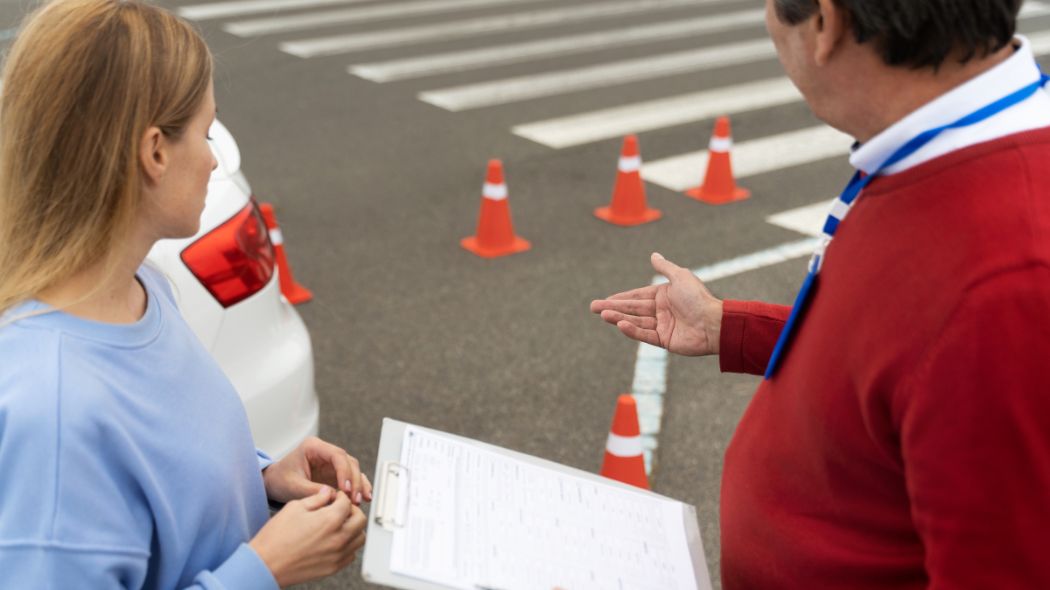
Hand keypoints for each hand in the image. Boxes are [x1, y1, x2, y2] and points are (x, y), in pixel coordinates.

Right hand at [250, 486, 366, 586]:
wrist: (265, 564)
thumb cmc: (276, 537)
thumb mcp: (295, 507)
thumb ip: (316, 498)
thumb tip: (328, 492)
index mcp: (330, 520)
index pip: (347, 502)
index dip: (340, 496)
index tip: (334, 497)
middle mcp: (338, 538)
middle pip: (360, 519)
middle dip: (352, 510)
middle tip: (340, 509)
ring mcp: (337, 555)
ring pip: (360, 538)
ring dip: (353, 528)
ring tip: (339, 525)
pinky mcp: (333, 568)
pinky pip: (351, 554)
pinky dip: (348, 545)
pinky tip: (335, 540)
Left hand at [262, 436, 372, 504]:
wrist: (273, 483)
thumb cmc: (280, 480)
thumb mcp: (293, 487)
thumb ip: (313, 491)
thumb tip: (334, 497)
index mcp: (313, 447)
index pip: (337, 455)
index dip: (344, 472)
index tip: (345, 489)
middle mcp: (325, 452)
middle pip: (348, 462)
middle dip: (354, 480)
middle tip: (354, 498)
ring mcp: (331, 462)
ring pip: (353, 469)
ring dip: (359, 484)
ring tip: (362, 499)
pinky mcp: (334, 473)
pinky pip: (350, 477)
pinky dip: (357, 486)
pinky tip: (363, 496)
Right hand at [590, 252, 722, 356]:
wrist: (715, 323)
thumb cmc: (699, 298)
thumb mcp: (681, 277)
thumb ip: (665, 268)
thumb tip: (653, 255)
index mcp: (664, 296)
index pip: (637, 296)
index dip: (620, 297)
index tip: (605, 300)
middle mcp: (661, 311)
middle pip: (632, 309)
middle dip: (613, 308)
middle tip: (593, 307)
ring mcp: (662, 326)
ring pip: (636, 321)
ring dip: (618, 318)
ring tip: (603, 315)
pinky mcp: (665, 341)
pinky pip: (645, 335)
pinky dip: (632, 330)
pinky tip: (620, 324)